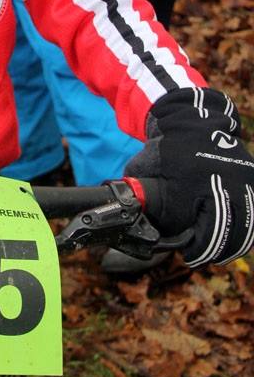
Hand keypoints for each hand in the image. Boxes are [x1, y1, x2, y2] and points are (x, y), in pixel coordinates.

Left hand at [125, 89, 253, 264]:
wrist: (194, 119)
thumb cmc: (167, 148)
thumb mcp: (145, 167)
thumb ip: (143, 195)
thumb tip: (136, 220)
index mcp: (183, 176)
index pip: (179, 218)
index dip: (174, 232)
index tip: (173, 238)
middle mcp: (213, 178)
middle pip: (216, 228)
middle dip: (205, 250)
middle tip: (195, 257)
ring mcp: (237, 179)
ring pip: (241, 227)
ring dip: (227, 247)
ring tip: (215, 255)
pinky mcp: (251, 179)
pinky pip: (253, 215)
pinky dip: (244, 233)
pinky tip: (232, 241)